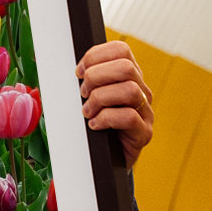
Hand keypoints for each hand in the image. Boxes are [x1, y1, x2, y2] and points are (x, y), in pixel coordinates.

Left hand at [76, 41, 153, 168]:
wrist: (104, 160)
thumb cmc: (93, 125)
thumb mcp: (87, 98)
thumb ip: (83, 80)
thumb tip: (65, 67)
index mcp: (128, 77)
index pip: (120, 50)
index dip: (95, 56)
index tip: (78, 72)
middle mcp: (141, 91)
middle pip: (126, 67)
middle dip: (96, 77)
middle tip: (82, 94)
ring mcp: (146, 112)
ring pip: (130, 90)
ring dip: (100, 99)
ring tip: (87, 112)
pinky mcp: (144, 133)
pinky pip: (129, 117)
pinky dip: (106, 119)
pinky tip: (95, 125)